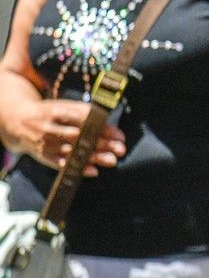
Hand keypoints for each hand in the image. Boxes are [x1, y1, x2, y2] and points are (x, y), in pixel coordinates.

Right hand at [10, 99, 125, 174]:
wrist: (19, 121)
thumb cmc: (51, 113)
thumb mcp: (65, 106)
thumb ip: (88, 115)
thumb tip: (111, 129)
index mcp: (57, 111)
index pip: (84, 120)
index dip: (103, 128)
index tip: (120, 136)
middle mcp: (50, 127)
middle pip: (80, 136)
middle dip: (102, 143)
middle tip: (121, 149)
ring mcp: (45, 142)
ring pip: (72, 151)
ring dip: (93, 157)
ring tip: (112, 160)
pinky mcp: (42, 155)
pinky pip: (60, 163)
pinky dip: (77, 168)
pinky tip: (93, 170)